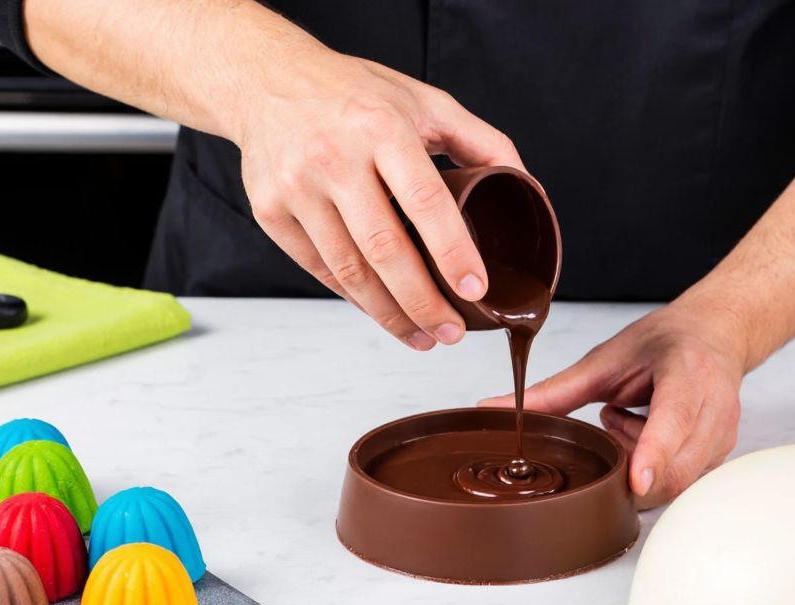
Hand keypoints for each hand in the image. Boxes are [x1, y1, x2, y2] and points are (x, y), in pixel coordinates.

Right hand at [236, 47, 523, 349]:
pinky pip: (319, 269)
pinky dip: (355, 299)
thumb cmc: (355, 93)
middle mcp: (334, 156)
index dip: (452, 251)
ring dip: (390, 313)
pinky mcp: (270, 210)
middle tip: (452, 332)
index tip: (475, 290)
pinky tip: (382, 313)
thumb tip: (528, 189)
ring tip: (423, 336)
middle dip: (423, 301)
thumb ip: (481, 142)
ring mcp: (297, 186)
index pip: (424, 200)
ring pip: (349, 269)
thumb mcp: (425, 101)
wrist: (266, 79)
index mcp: (381, 127)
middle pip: (384, 248)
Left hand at [480, 298, 748, 507]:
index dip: (654, 454)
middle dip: (629, 463)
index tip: (636, 482)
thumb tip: (495, 410)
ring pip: (675, 480)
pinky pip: (681, 481)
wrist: (715, 334)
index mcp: (687, 372)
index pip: (673, 420)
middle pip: (674, 467)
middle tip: (611, 421)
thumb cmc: (664, 343)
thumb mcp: (605, 359)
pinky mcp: (721, 455)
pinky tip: (647, 432)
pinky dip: (654, 466)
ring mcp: (723, 436)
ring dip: (638, 463)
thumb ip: (553, 392)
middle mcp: (714, 406)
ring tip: (629, 419)